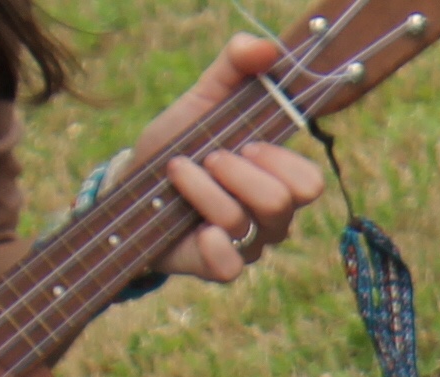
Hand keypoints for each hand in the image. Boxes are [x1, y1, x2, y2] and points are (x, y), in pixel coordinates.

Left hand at [128, 39, 329, 285]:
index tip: (243, 142)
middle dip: (235, 172)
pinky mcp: (218, 267)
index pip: (308, 182)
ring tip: (177, 173)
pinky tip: (193, 226)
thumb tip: (268, 47)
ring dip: (201, 189)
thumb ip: (235, 67)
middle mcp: (271, 218)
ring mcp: (247, 245)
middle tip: (208, 157)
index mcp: (278, 179)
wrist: (130, 186)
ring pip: (242, 222)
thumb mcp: (203, 99)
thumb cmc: (178, 144)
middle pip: (280, 203)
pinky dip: (209, 241)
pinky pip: (229, 265)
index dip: (276, 160)